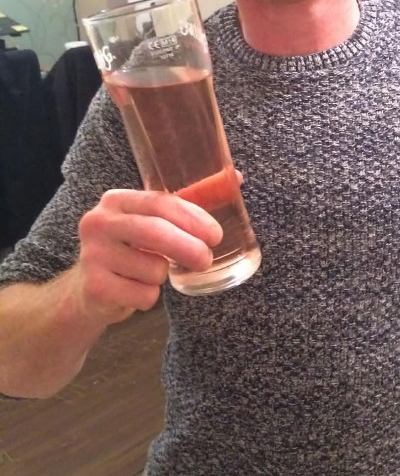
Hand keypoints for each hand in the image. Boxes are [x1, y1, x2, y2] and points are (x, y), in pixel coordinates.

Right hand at [75, 189, 222, 322]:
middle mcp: (98, 222)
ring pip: (153, 268)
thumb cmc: (129, 250)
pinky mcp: (94, 287)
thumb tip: (235, 178)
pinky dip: (149, 298)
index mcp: (116, 200)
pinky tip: (134, 291)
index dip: (193, 218)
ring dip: (163, 277)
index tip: (216, 235)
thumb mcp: (150, 222)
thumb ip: (187, 203)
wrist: (88, 290)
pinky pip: (143, 295)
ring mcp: (92, 255)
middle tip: (206, 259)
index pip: (160, 202)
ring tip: (147, 274)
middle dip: (189, 248)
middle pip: (154, 232)